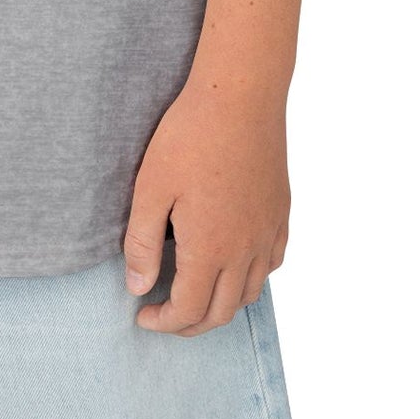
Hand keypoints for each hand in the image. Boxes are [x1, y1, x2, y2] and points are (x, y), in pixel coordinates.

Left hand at [122, 80, 288, 334]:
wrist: (240, 94)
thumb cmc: (190, 135)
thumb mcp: (151, 187)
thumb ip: (143, 243)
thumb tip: (139, 288)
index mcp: (211, 248)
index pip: (189, 310)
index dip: (163, 322)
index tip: (142, 315)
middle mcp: (246, 250)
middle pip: (221, 312)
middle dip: (190, 324)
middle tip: (165, 315)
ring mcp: (268, 231)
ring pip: (250, 292)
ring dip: (221, 305)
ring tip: (195, 294)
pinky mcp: (280, 211)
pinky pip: (272, 263)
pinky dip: (252, 278)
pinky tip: (234, 265)